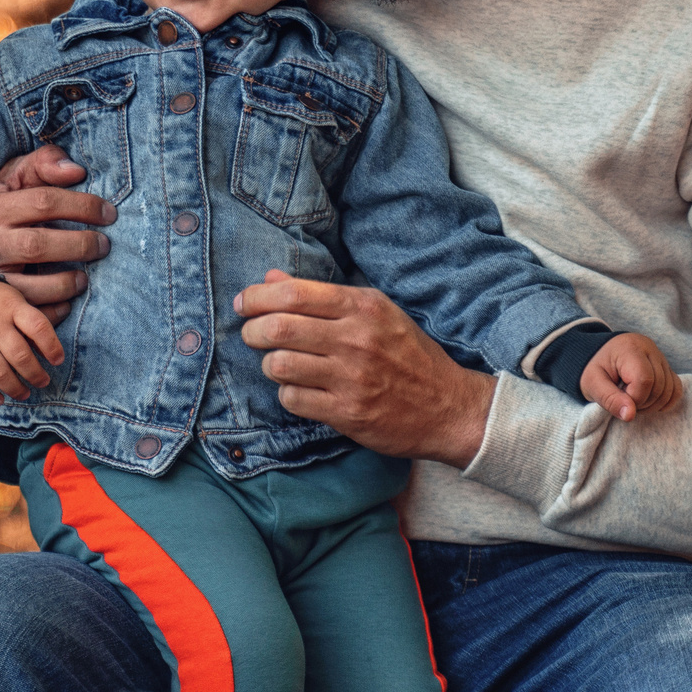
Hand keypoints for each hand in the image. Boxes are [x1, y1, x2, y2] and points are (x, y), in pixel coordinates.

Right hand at [0, 144, 113, 320]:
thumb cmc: (1, 208)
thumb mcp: (14, 179)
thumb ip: (43, 164)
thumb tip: (76, 171)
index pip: (43, 202)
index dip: (82, 206)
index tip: (108, 213)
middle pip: (38, 244)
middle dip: (79, 244)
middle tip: (104, 246)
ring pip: (30, 285)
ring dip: (65, 283)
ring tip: (86, 277)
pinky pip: (26, 310)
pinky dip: (51, 310)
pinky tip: (68, 302)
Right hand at [0, 280, 63, 405]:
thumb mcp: (20, 296)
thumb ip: (41, 310)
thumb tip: (67, 310)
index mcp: (12, 307)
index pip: (37, 326)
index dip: (51, 345)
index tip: (58, 360)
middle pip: (19, 355)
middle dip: (35, 374)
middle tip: (44, 381)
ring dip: (15, 388)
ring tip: (26, 393)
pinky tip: (0, 400)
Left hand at [234, 270, 494, 467]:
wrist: (448, 407)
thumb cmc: (408, 355)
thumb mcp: (375, 313)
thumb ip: (322, 296)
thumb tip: (270, 279)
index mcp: (363, 307)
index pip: (294, 293)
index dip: (257, 297)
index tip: (243, 303)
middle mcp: (356, 339)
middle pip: (278, 328)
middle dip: (252, 330)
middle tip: (252, 334)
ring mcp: (351, 378)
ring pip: (279, 365)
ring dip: (270, 364)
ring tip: (280, 364)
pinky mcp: (347, 413)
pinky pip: (292, 399)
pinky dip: (288, 394)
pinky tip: (301, 390)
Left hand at [578, 333, 680, 422]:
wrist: (596, 354)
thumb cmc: (592, 368)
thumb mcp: (592, 384)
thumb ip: (609, 399)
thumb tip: (630, 416)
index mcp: (629, 349)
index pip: (644, 380)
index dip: (635, 399)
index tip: (620, 400)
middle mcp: (649, 348)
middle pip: (659, 385)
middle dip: (643, 403)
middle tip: (625, 402)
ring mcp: (659, 356)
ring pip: (670, 388)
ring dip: (654, 403)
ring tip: (634, 401)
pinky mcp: (665, 366)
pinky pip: (676, 387)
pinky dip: (666, 399)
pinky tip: (649, 402)